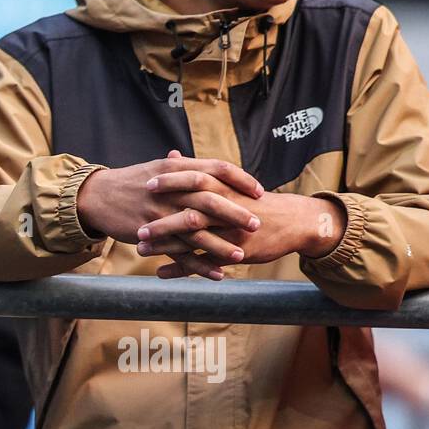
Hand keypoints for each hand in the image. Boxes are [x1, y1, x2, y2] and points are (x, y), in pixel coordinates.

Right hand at [77, 150, 263, 254]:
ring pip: (197, 231)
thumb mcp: (156, 168)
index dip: (240, 180)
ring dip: (221, 245)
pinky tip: (217, 273)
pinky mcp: (151, 234)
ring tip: (241, 255)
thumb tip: (200, 162)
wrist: (96, 196)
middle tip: (257, 223)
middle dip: (236, 213)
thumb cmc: (130, 182)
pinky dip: (200, 265)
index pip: (217, 168)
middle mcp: (171, 189)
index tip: (259, 191)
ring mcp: (160, 213)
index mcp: (176, 168)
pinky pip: (180, 253)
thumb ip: (182, 167)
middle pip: (211, 199)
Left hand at [139, 190, 345, 278]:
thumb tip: (169, 155)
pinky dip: (181, 269)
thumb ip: (195, 170)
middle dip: (161, 219)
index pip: (193, 181)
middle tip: (136, 226)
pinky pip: (203, 262)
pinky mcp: (234, 252)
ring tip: (140, 250)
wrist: (292, 221)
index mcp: (222, 188)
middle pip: (189, 212)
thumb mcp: (228, 182)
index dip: (169, 183)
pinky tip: (161, 273)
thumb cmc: (252, 199)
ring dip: (165, 246)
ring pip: (193, 239)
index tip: (144, 185)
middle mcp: (225, 209)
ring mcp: (229, 232)